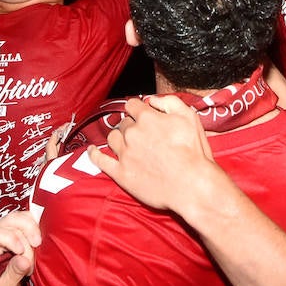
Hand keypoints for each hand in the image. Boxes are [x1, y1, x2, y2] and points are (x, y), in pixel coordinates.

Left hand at [0, 210, 41, 285]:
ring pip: (19, 217)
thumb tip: (24, 260)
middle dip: (27, 232)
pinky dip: (35, 226)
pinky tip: (39, 239)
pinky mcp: (13, 233)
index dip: (10, 238)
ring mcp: (2, 233)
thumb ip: (12, 275)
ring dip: (33, 229)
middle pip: (9, 221)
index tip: (21, 252)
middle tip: (37, 247)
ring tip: (38, 246)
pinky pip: (26, 220)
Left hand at [88, 95, 220, 213]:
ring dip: (117, 137)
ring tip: (124, 142)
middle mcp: (132, 133)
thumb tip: (152, 100)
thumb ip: (169, 102)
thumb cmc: (193, 152)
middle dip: (131, 126)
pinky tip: (91, 151)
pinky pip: (101, 161)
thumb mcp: (189, 117)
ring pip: (112, 138)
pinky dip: (94, 154)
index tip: (142, 114)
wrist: (191, 185)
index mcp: (147, 118)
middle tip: (142, 135)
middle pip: (123, 123)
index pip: (132, 105)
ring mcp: (124, 154)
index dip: (138, 109)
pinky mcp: (121, 174)